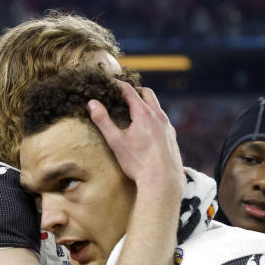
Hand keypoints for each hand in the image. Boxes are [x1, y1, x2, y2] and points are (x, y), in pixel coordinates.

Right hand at [88, 81, 183, 200]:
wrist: (162, 181)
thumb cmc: (138, 162)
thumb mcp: (116, 141)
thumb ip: (103, 121)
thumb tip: (92, 103)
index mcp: (144, 113)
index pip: (129, 91)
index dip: (118, 85)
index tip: (110, 83)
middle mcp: (158, 116)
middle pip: (148, 94)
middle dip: (135, 92)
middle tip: (123, 96)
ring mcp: (168, 126)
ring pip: (157, 107)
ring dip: (145, 104)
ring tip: (134, 112)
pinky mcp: (172, 136)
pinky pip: (163, 120)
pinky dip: (153, 117)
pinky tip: (147, 130)